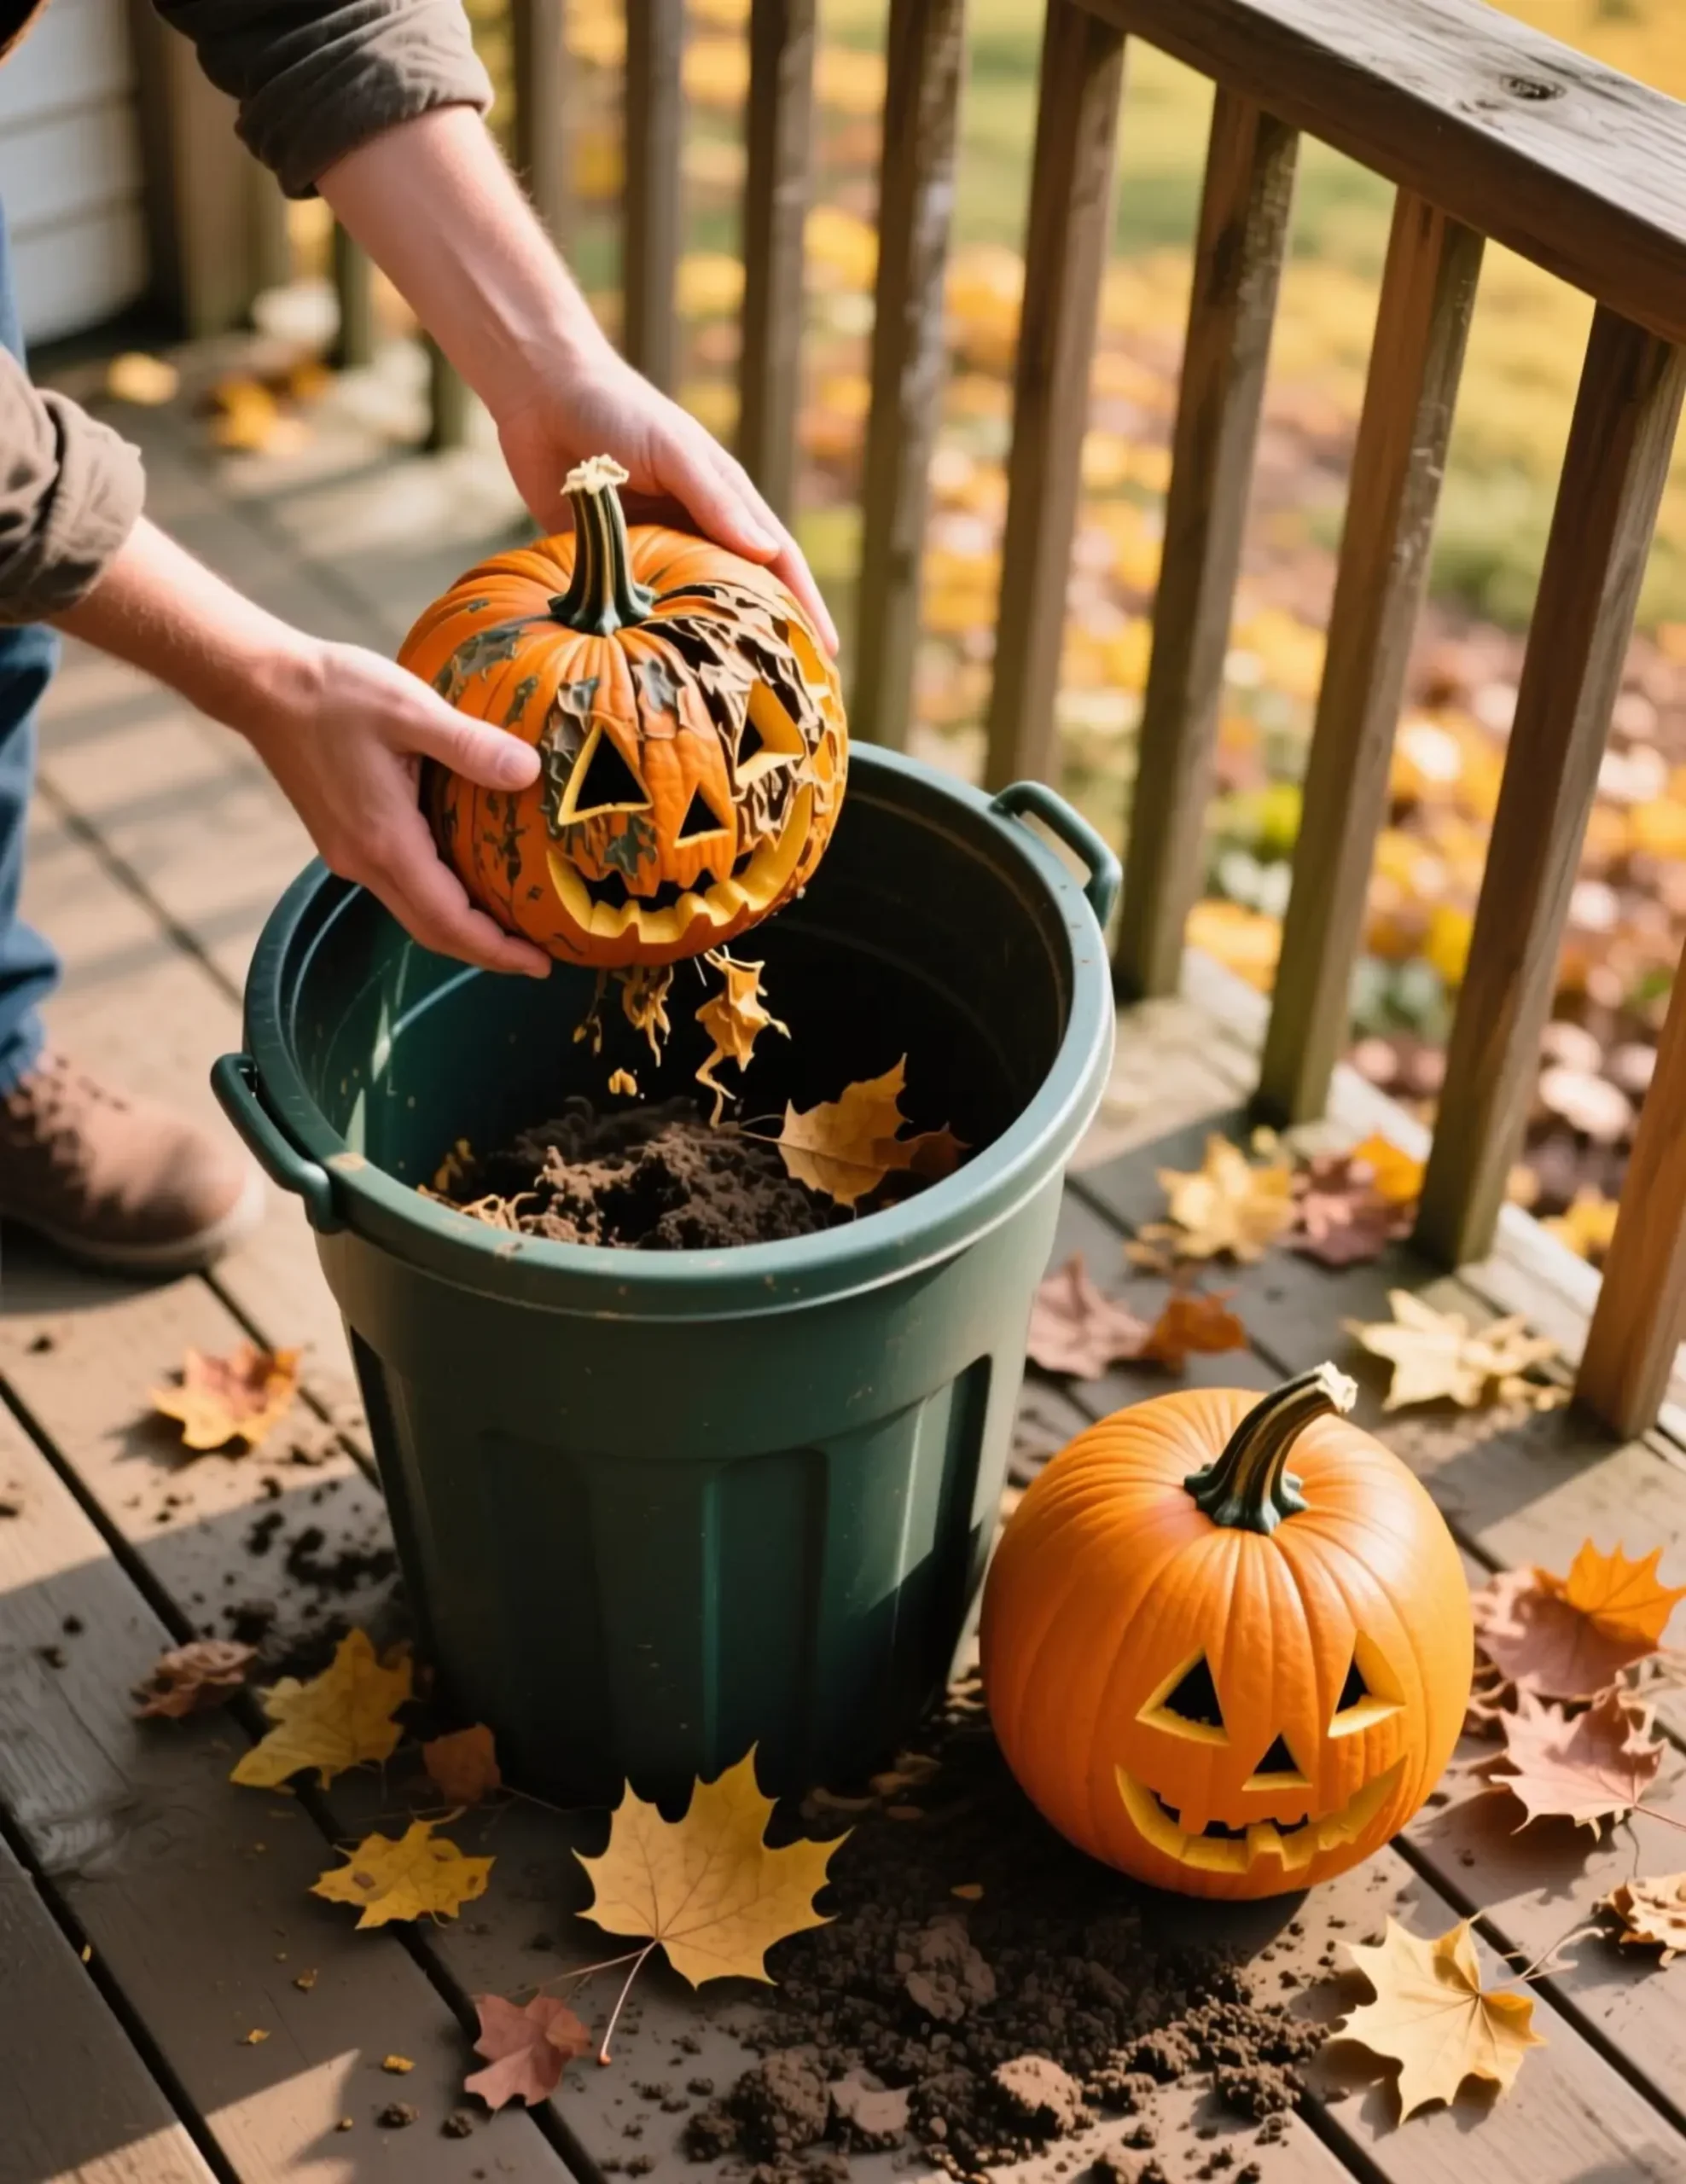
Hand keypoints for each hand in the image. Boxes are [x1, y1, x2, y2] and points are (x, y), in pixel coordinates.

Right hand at [246, 640, 551, 977]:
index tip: (541, 964)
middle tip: (538, 959)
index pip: (449, 921)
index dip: (497, 949)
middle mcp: (364, 862)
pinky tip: (469, 881)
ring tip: (514, 926)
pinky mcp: (343, 840)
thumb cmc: (335, 693)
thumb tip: (529, 772)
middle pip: (433, 931)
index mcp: (385, 842)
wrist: (264, 686)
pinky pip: (400, 887)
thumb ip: (471, 745)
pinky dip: (439, 900)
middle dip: (487, 953)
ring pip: (414, 913)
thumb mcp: (410, 709)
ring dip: (463, 930)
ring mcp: (349, 854)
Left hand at [319, 107, 839, 652]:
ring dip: (703, 652)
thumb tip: (768, 555)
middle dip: (765, 642)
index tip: (827, 656)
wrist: (541, 393)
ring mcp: (653, 553)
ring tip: (724, 703)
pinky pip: (629, 611)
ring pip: (686, 612)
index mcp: (725, 504)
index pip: (779, 565)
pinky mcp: (606, 565)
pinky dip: (641, 643)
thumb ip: (716, 499)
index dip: (805, 609)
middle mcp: (696, 533)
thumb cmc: (618, 409)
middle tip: (786, 695)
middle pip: (738, 597)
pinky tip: (646, 680)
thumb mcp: (674, 450)